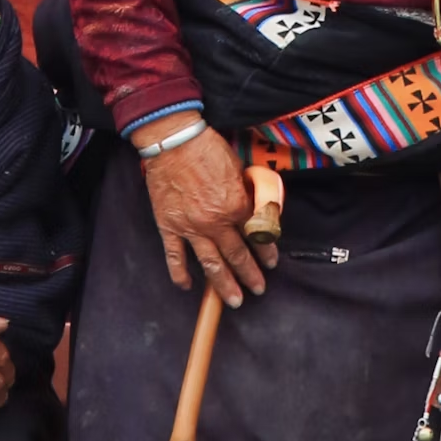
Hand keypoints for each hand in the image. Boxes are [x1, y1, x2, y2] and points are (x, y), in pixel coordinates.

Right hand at [141, 125, 267, 306]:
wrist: (174, 141)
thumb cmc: (207, 149)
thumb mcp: (240, 168)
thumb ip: (248, 193)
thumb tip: (256, 208)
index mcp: (236, 207)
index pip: (257, 236)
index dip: (266, 250)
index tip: (271, 262)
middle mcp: (215, 223)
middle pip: (237, 256)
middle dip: (250, 275)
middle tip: (258, 288)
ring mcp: (191, 228)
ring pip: (211, 264)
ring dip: (224, 285)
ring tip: (234, 300)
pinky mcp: (169, 227)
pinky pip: (175, 256)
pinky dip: (180, 274)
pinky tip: (187, 286)